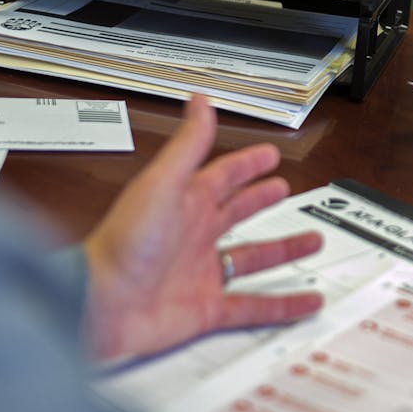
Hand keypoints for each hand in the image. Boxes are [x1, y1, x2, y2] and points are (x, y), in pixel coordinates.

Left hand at [81, 96, 322, 362]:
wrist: (100, 303)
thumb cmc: (123, 242)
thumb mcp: (162, 183)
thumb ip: (188, 145)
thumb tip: (200, 102)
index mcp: (186, 203)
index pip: (223, 176)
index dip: (246, 164)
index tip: (268, 155)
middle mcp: (195, 236)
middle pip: (238, 213)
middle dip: (261, 199)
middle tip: (284, 189)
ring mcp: (201, 273)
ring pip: (252, 258)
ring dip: (283, 250)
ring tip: (312, 242)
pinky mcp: (206, 309)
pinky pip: (254, 306)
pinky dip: (283, 304)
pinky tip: (305, 301)